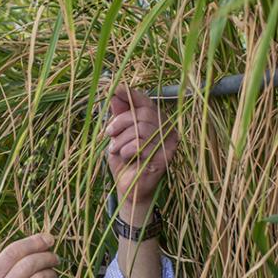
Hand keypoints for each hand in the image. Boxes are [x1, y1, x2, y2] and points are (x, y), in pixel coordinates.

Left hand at [106, 85, 178, 208]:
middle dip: (120, 122)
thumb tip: (115, 91)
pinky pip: (142, 145)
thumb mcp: (117, 135)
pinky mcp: (166, 157)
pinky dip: (127, 150)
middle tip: (108, 134)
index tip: (115, 88)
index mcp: (156, 121)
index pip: (145, 101)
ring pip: (141, 128)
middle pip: (143, 113)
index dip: (131, 94)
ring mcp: (169, 143)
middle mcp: (167, 129)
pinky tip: (127, 158)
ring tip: (117, 150)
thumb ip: (119, 115)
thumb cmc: (124, 161)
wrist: (128, 188)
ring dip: (122, 139)